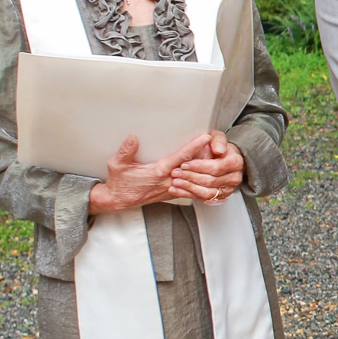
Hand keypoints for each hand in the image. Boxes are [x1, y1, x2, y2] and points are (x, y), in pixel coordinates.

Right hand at [89, 132, 232, 213]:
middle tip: (220, 145)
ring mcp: (171, 189)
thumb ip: (125, 151)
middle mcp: (168, 181)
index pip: (181, 157)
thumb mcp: (117, 164)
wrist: (118, 201)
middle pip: (193, 169)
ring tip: (219, 158)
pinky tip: (210, 178)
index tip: (205, 137)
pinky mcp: (171, 194)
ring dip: (207, 171)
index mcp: (158, 172)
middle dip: (208, 157)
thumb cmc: (119, 182)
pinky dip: (201, 184)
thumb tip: (133, 137)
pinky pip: (191, 190)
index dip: (194, 146)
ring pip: (195, 181)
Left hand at [166, 128, 245, 201]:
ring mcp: (227, 189)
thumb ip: (218, 140)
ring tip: (175, 182)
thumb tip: (218, 150)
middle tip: (176, 173)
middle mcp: (234, 177)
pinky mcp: (220, 197)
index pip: (215, 167)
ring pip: (206, 192)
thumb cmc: (217, 146)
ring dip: (188, 187)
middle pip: (209, 181)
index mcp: (235, 162)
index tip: (184, 164)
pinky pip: (203, 198)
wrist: (222, 158)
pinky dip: (188, 194)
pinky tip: (177, 190)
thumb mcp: (217, 137)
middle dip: (190, 177)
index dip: (198, 166)